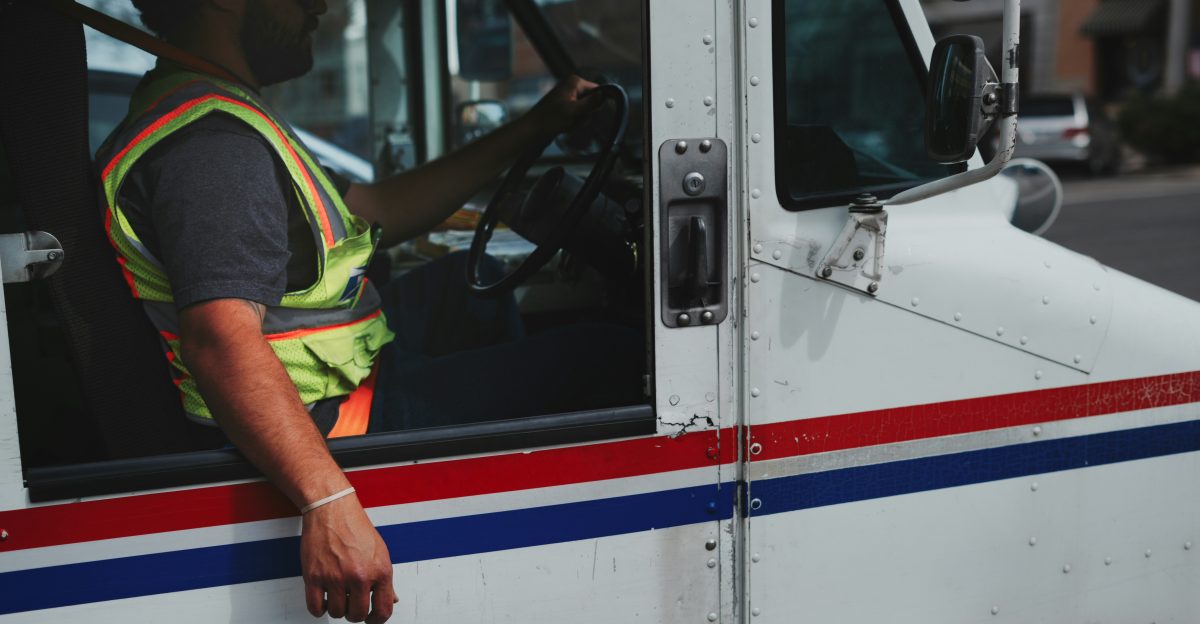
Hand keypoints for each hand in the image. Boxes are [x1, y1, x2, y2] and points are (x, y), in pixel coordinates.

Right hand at [301, 495, 396, 622]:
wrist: (332, 509)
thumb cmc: (355, 527)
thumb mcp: (380, 552)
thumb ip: (385, 579)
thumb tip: (391, 599)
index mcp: (380, 571)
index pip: (383, 610)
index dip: (377, 620)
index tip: (371, 619)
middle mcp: (359, 576)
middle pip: (357, 615)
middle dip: (354, 614)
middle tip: (351, 604)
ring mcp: (336, 577)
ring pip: (337, 613)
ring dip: (337, 608)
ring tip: (337, 595)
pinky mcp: (315, 576)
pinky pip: (315, 608)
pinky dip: (319, 608)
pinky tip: (323, 598)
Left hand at [527, 74, 603, 137]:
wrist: (532, 131)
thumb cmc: (550, 119)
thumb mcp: (573, 111)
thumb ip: (590, 103)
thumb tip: (604, 94)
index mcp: (575, 81)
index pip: (598, 91)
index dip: (595, 105)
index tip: (584, 113)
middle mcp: (572, 86)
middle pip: (593, 103)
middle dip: (584, 115)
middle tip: (571, 119)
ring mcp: (569, 97)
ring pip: (586, 112)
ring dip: (578, 122)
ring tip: (566, 124)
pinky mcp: (565, 108)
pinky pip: (578, 117)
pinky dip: (573, 124)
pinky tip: (563, 126)